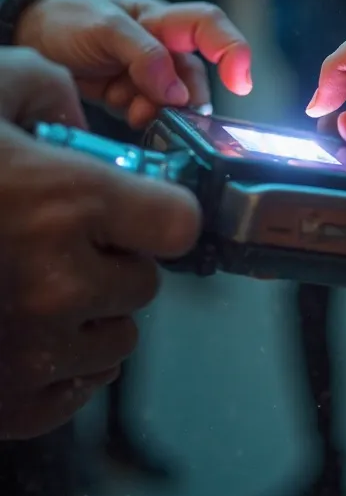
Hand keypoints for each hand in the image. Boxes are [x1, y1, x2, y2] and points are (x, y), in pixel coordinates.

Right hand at [0, 48, 199, 438]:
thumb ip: (44, 91)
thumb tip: (74, 120)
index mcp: (66, 202)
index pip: (178, 222)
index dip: (161, 209)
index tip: (142, 206)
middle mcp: (59, 284)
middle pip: (144, 282)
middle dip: (114, 259)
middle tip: (63, 240)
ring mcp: (32, 351)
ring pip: (116, 339)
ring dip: (90, 312)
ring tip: (34, 283)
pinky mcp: (7, 404)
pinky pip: (76, 388)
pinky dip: (60, 362)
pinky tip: (21, 327)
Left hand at [15, 0, 251, 127]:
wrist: (30, 37)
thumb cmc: (67, 19)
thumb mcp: (103, 27)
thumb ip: (142, 54)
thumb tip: (175, 92)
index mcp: (162, 19)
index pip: (211, 27)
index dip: (233, 51)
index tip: (240, 82)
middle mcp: (164, 47)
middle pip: (196, 77)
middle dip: (185, 99)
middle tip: (163, 111)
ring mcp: (150, 75)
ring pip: (174, 102)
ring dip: (158, 112)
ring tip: (131, 110)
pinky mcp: (133, 98)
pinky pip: (151, 115)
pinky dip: (142, 120)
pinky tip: (124, 114)